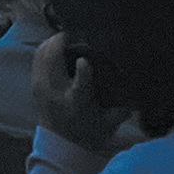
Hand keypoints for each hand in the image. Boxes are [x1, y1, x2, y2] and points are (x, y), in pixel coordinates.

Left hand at [31, 32, 130, 154]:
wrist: (60, 142)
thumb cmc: (88, 132)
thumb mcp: (108, 125)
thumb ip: (122, 110)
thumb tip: (138, 97)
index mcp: (76, 104)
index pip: (79, 89)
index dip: (82, 73)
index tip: (86, 61)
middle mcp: (55, 93)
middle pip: (52, 63)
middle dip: (60, 43)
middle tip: (75, 31)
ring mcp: (41, 86)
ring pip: (42, 56)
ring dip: (53, 42)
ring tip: (66, 34)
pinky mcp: (34, 82)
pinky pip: (37, 57)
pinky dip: (45, 47)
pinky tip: (55, 43)